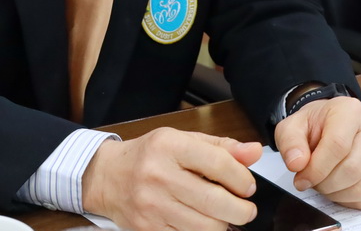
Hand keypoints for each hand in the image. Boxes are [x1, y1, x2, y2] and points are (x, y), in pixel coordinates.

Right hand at [82, 128, 263, 230]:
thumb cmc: (147, 156)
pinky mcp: (148, 229)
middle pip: (216, 201)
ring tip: (220, 215)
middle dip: (241, 210)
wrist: (106, 177)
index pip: (219, 164)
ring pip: (206, 227)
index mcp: (169, 146)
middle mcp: (158, 175)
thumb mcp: (181, 140)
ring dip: (222, 224)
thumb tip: (254, 151)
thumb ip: (220, 147)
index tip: (248, 186)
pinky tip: (200, 222)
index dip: (242, 179)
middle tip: (245, 208)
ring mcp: (152, 205)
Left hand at [273, 96, 360, 208]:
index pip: (338, 145)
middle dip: (324, 183)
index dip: (316, 168)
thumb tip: (297, 164)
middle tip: (310, 180)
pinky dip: (348, 199)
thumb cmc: (314, 125)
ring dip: (335, 193)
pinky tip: (336, 186)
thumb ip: (290, 142)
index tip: (300, 178)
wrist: (331, 124)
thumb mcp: (292, 126)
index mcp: (350, 110)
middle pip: (352, 169)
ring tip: (322, 181)